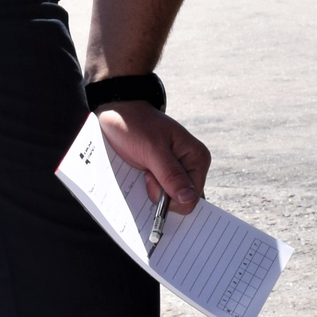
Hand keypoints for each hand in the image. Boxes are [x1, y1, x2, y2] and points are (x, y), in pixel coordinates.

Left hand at [97, 101, 211, 213]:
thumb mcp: (152, 149)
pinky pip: (161, 193)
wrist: (119, 114)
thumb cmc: (137, 126)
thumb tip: (188, 199)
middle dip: (160, 194)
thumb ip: (171, 175)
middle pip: (181, 202)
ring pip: (169, 200)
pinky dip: (148, 189)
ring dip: (152, 191)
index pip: (191, 198)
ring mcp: (178, 172)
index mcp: (197, 159)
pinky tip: (141, 175)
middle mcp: (191, 167)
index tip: (150, 177)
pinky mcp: (165, 175)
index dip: (169, 198)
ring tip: (143, 170)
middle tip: (146, 173)